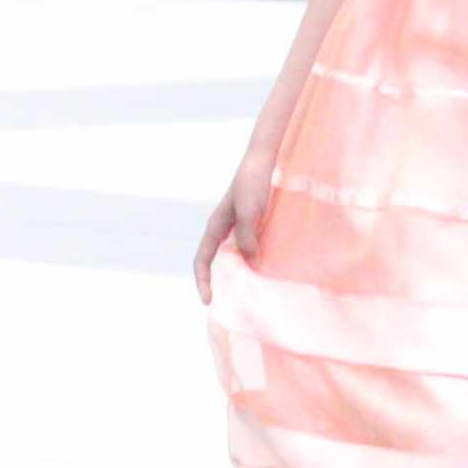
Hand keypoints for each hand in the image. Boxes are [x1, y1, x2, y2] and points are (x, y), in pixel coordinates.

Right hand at [193, 152, 272, 304]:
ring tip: (249, 294)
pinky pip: (249, 250)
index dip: (203, 281)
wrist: (263, 162)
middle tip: (229, 305)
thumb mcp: (250, 210)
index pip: (202, 259)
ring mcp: (238, 228)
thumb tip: (250, 261)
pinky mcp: (253, 226)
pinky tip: (266, 271)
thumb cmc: (252, 183)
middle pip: (214, 262)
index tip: (208, 301)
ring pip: (233, 258)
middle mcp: (224, 230)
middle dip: (218, 283)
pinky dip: (252, 264)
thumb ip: (248, 235)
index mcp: (215, 227)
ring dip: (237, 275)